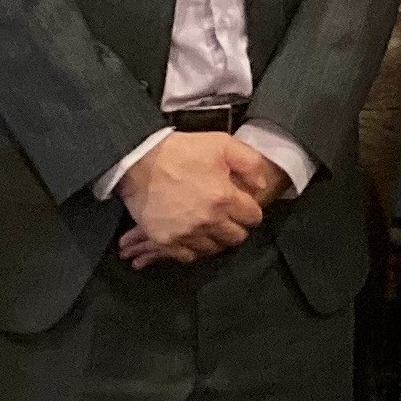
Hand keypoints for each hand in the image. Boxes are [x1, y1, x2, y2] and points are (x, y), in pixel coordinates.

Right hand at [115, 131, 266, 267]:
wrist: (138, 161)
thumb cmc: (181, 151)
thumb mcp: (222, 144)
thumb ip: (250, 164)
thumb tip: (261, 186)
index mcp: (224, 198)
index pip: (253, 218)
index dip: (251, 210)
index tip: (243, 205)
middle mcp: (207, 220)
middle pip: (236, 237)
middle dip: (237, 226)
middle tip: (229, 216)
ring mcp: (185, 233)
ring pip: (214, 248)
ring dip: (216, 238)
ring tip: (211, 225)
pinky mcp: (165, 240)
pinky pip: (188, 256)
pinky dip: (193, 248)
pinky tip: (194, 235)